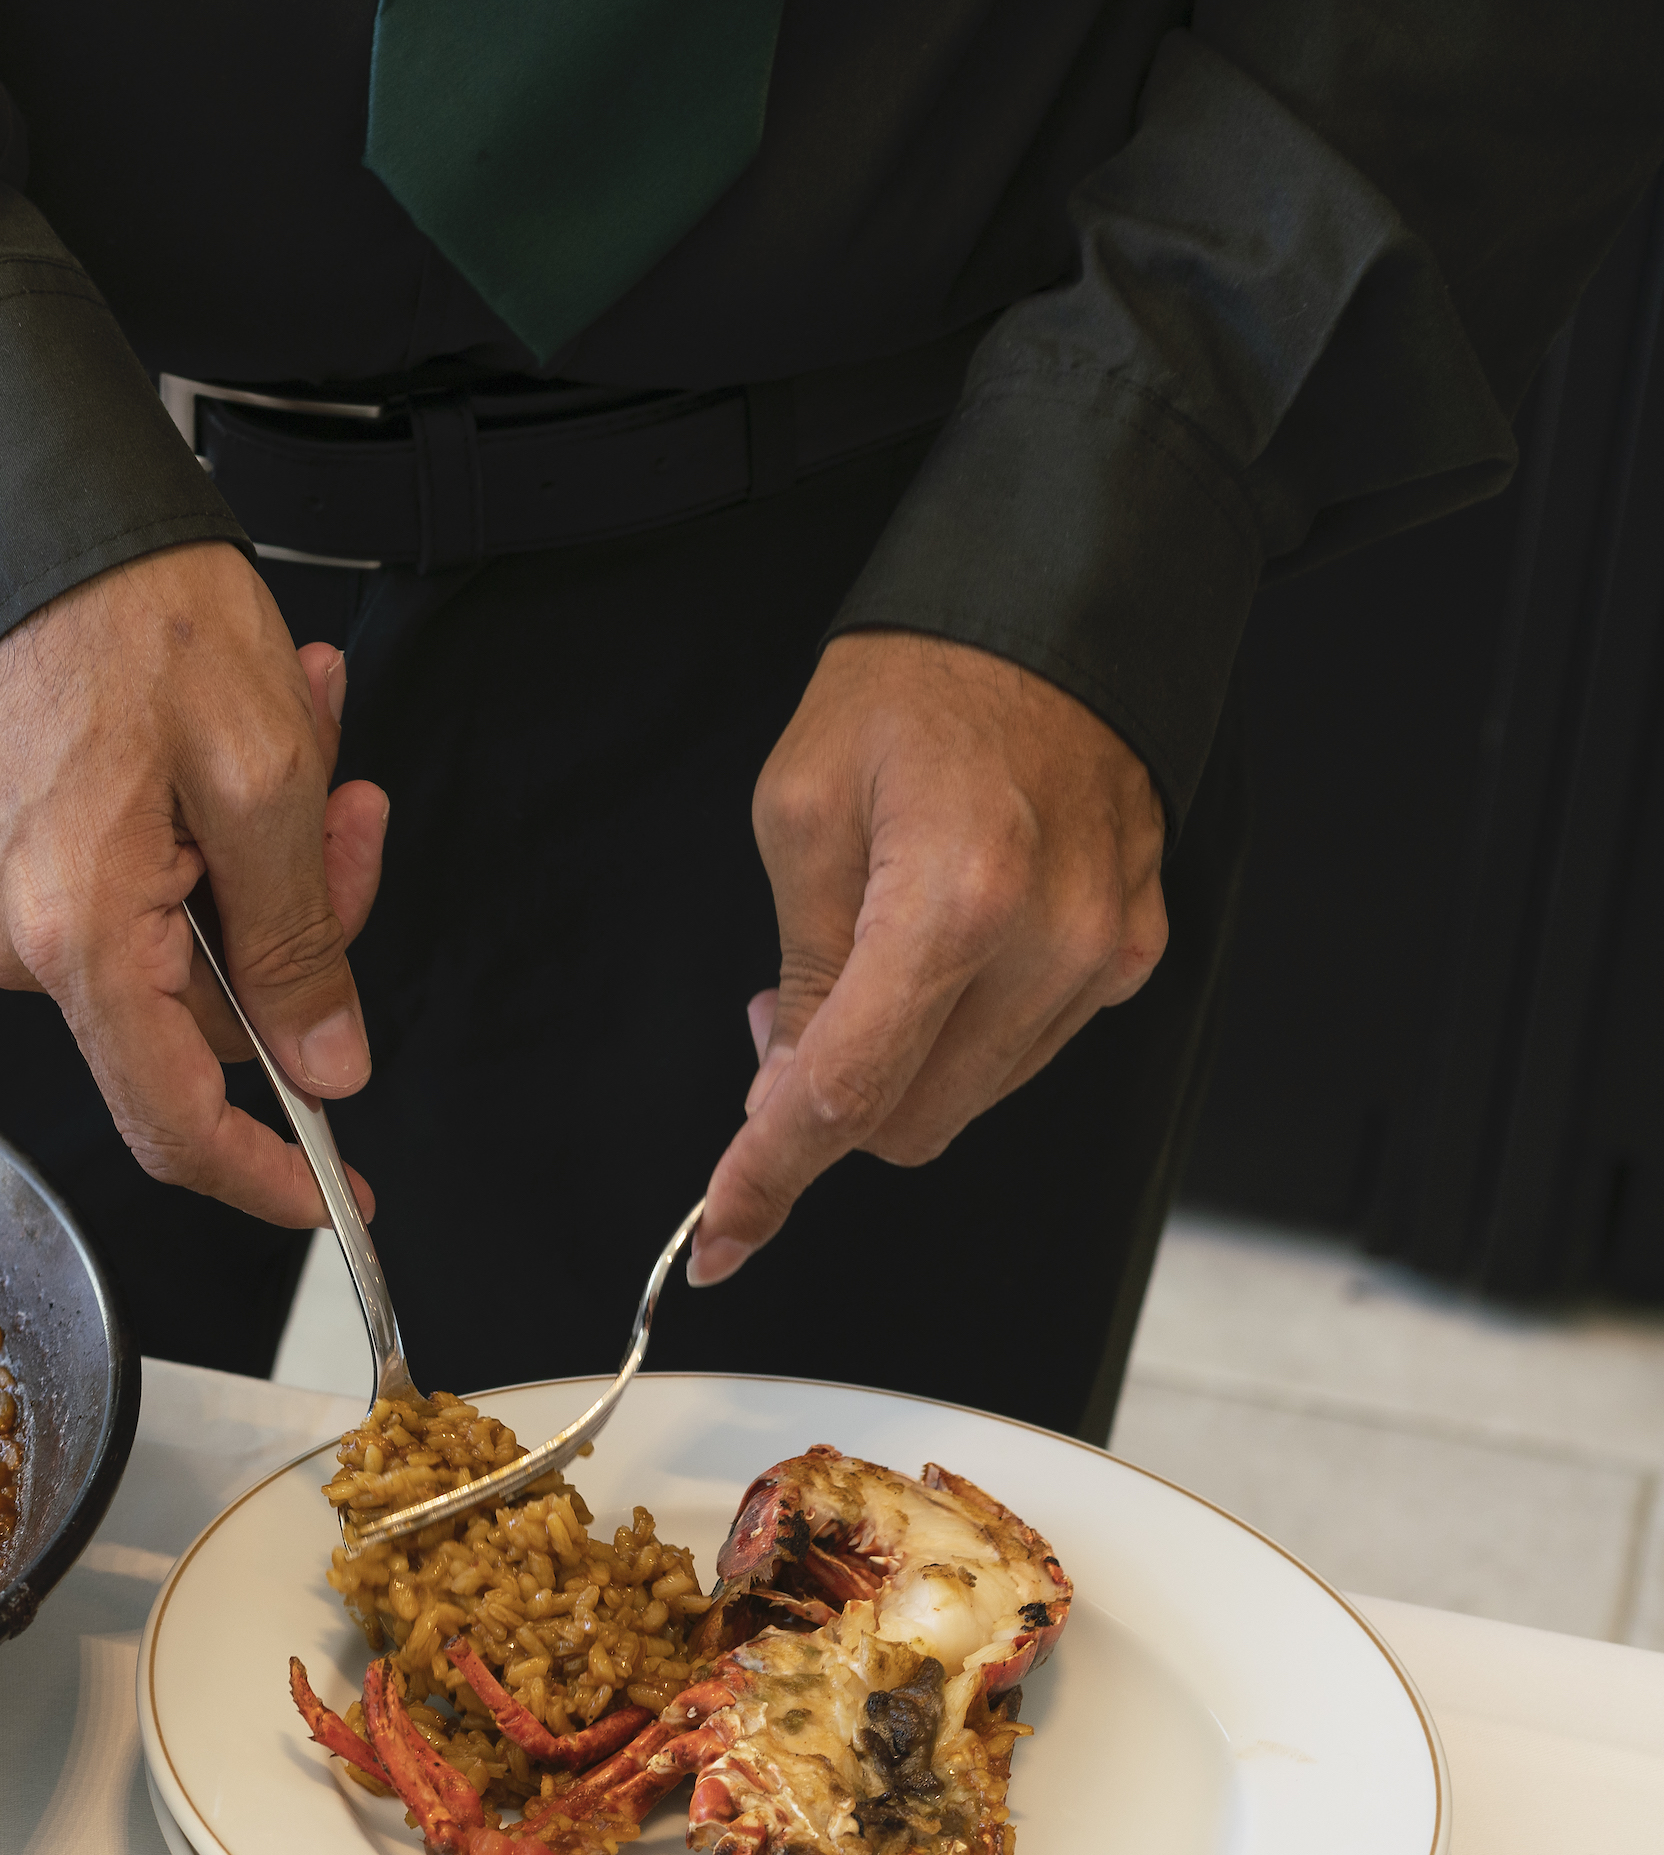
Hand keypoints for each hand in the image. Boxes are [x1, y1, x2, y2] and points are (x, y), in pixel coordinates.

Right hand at [0, 541, 393, 1228]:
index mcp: (78, 939)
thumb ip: (299, 944)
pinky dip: (215, 836)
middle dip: (304, 927)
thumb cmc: (136, 623)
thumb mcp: (265, 780)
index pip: (173, 1123)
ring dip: (270, 860)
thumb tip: (324, 1063)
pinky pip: (144, 897)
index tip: (341, 1194)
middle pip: (204, 1019)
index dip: (266, 1176)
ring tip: (304, 727)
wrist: (38, 526)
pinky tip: (248, 741)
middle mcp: (22, 945)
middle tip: (354, 811)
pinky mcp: (21, 868)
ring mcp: (12, 908)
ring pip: (188, 949)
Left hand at [693, 631, 1168, 1283]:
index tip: (722, 1231)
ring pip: (967, 1099)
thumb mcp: (802, 814)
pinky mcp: (1131, 954)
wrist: (1050, 622)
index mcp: (957, 900)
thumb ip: (802, 969)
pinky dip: (959, 1037)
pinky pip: (1021, 1051)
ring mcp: (1103, 955)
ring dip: (896, 1069)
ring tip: (867, 958)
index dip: (769, 1174)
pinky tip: (937, 957)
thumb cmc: (918, 694)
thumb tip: (786, 1093)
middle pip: (910, 1121)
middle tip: (785, 1021)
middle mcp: (1049, 943)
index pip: (846, 1092)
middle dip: (827, 1107)